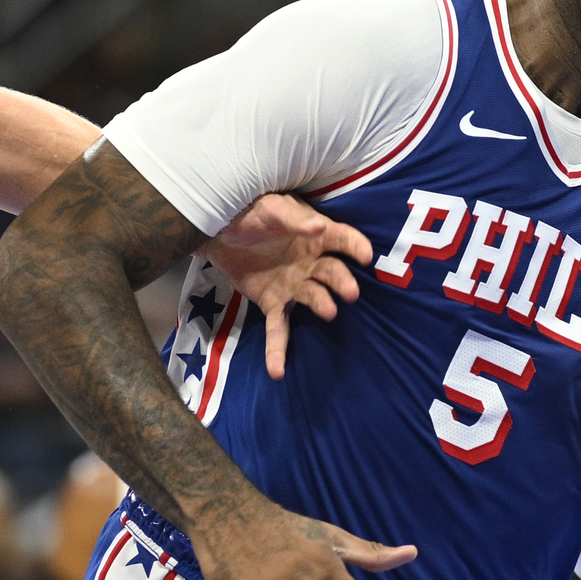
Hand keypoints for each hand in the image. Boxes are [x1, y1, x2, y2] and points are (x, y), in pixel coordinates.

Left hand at [205, 195, 372, 379]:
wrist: (215, 231)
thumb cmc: (249, 213)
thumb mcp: (269, 208)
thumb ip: (292, 219)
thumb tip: (318, 225)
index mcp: (315, 235)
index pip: (342, 239)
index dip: (355, 246)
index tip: (365, 256)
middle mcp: (311, 263)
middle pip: (332, 273)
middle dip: (342, 282)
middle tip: (350, 292)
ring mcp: (294, 285)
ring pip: (313, 298)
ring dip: (323, 305)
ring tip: (328, 312)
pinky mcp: (273, 303)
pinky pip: (278, 328)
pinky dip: (278, 349)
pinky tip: (277, 370)